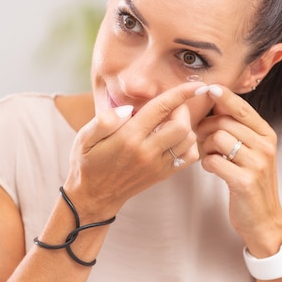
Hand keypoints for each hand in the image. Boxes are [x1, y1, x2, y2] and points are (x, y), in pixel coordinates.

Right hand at [64, 82, 207, 222]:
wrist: (94, 196)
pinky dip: (188, 143)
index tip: (196, 85)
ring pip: (188, 140)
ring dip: (186, 125)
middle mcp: (146, 152)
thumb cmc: (88, 162)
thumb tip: (128, 109)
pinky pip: (188, 156)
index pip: (161, 109)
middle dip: (182, 109)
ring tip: (170, 120)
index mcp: (128, 138)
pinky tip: (174, 138)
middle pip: (182, 125)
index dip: (181, 93)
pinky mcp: (163, 174)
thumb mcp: (85, 138)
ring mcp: (157, 165)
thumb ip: (104, 121)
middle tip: (170, 106)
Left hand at [196, 84, 281, 254]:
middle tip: (200, 139)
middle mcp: (265, 146)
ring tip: (209, 156)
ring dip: (205, 147)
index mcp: (267, 134)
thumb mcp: (252, 151)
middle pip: (224, 122)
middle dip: (205, 128)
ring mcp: (257, 164)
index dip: (223, 96)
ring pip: (217, 138)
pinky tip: (213, 169)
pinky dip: (207, 164)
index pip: (242, 107)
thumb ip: (238, 129)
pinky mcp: (245, 181)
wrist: (264, 220)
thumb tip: (213, 102)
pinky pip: (213, 161)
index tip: (209, 88)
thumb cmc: (250, 181)